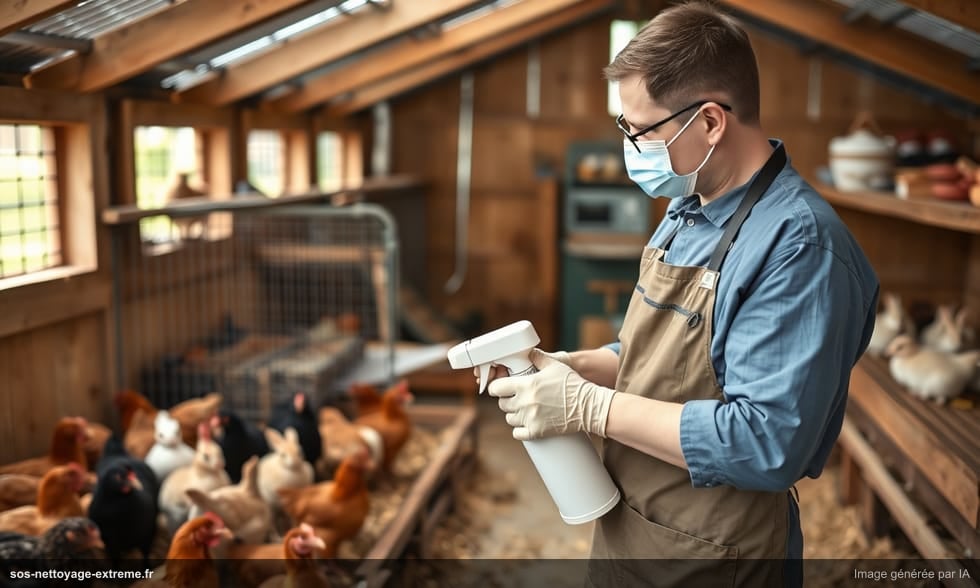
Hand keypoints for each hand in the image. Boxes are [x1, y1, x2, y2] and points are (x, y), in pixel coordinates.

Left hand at [487, 349, 614, 440]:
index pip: (496, 388)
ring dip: (514, 414)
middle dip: (507, 400)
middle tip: (516, 398)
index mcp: (526, 384)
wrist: (587, 406)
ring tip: (524, 410)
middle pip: (502, 404)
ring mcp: (530, 418)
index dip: (497, 387)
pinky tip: (526, 423)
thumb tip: (529, 353)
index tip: (501, 388)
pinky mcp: (537, 432)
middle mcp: (524, 402)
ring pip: (509, 418)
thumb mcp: (555, 366)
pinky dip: (519, 429)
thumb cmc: (572, 384)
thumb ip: (538, 358)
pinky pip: (517, 433)